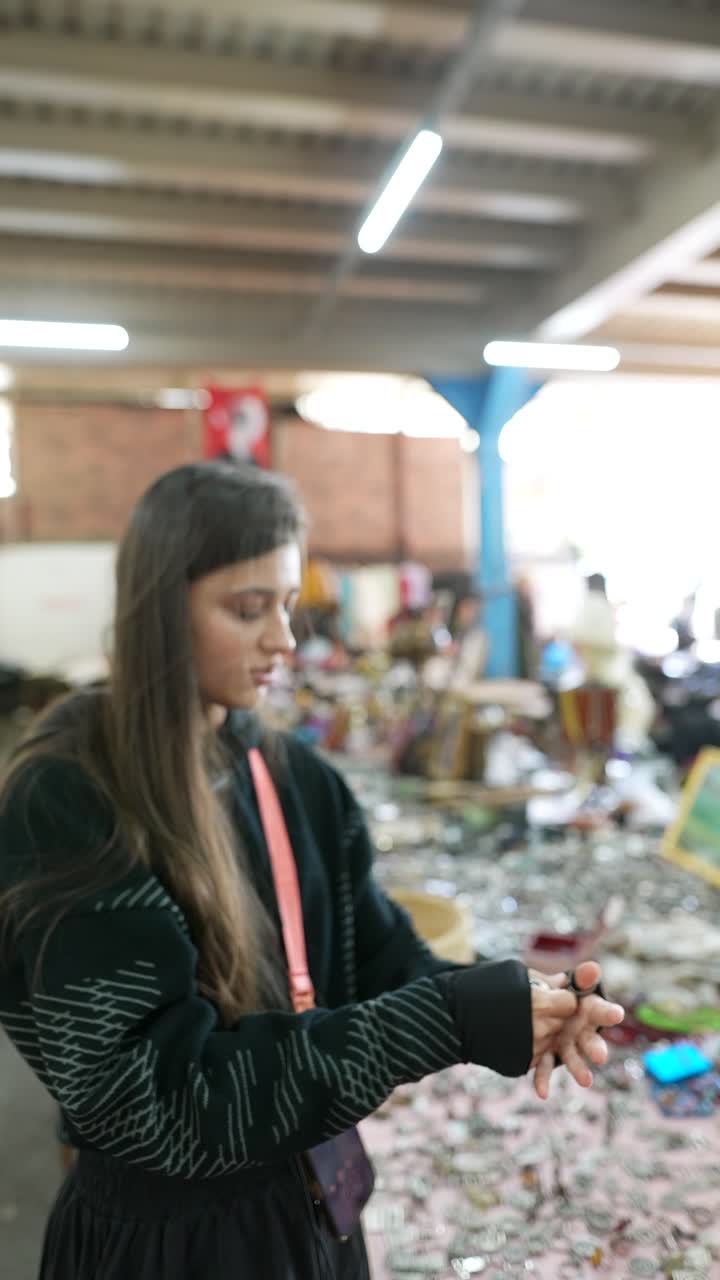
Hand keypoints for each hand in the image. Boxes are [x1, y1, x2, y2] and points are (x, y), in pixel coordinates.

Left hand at [531, 961, 623, 1100]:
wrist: (537, 1009)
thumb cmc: (560, 994)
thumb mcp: (567, 985)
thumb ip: (580, 979)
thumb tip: (594, 968)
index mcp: (587, 1011)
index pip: (600, 1010)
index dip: (608, 1012)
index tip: (617, 1013)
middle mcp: (580, 1032)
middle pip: (590, 1040)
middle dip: (596, 1048)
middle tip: (601, 1057)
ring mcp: (565, 1046)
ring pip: (572, 1058)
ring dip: (578, 1069)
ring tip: (585, 1081)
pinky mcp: (548, 1056)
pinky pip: (545, 1069)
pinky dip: (543, 1081)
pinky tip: (542, 1093)